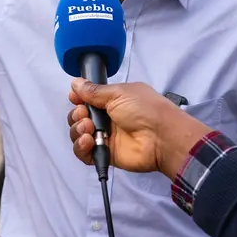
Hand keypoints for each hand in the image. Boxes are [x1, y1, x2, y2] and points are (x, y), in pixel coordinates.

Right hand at [66, 79, 210, 178]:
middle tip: (86, 116)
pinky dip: (81, 147)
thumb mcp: (118, 93)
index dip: (77, 99)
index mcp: (111, 101)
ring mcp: (105, 137)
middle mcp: (106, 118)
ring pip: (78, 135)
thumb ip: (94, 91)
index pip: (86, 100)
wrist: (161, 136)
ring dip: (77, 130)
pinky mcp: (105, 154)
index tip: (74, 98)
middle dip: (76, 115)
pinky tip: (89, 141)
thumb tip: (75, 82)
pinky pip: (84, 154)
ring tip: (89, 128)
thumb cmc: (143, 109)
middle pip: (79, 118)